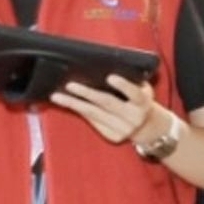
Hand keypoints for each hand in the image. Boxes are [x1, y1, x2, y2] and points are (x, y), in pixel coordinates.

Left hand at [49, 74, 165, 148]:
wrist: (146, 126)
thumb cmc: (139, 101)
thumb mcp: (142, 89)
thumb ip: (131, 81)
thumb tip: (106, 66)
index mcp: (143, 102)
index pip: (134, 93)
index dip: (123, 85)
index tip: (110, 77)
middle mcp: (134, 118)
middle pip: (108, 103)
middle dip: (87, 93)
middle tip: (70, 85)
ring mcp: (122, 129)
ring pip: (94, 114)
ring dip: (74, 104)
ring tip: (58, 96)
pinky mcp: (112, 136)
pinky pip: (92, 120)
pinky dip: (78, 110)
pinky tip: (67, 103)